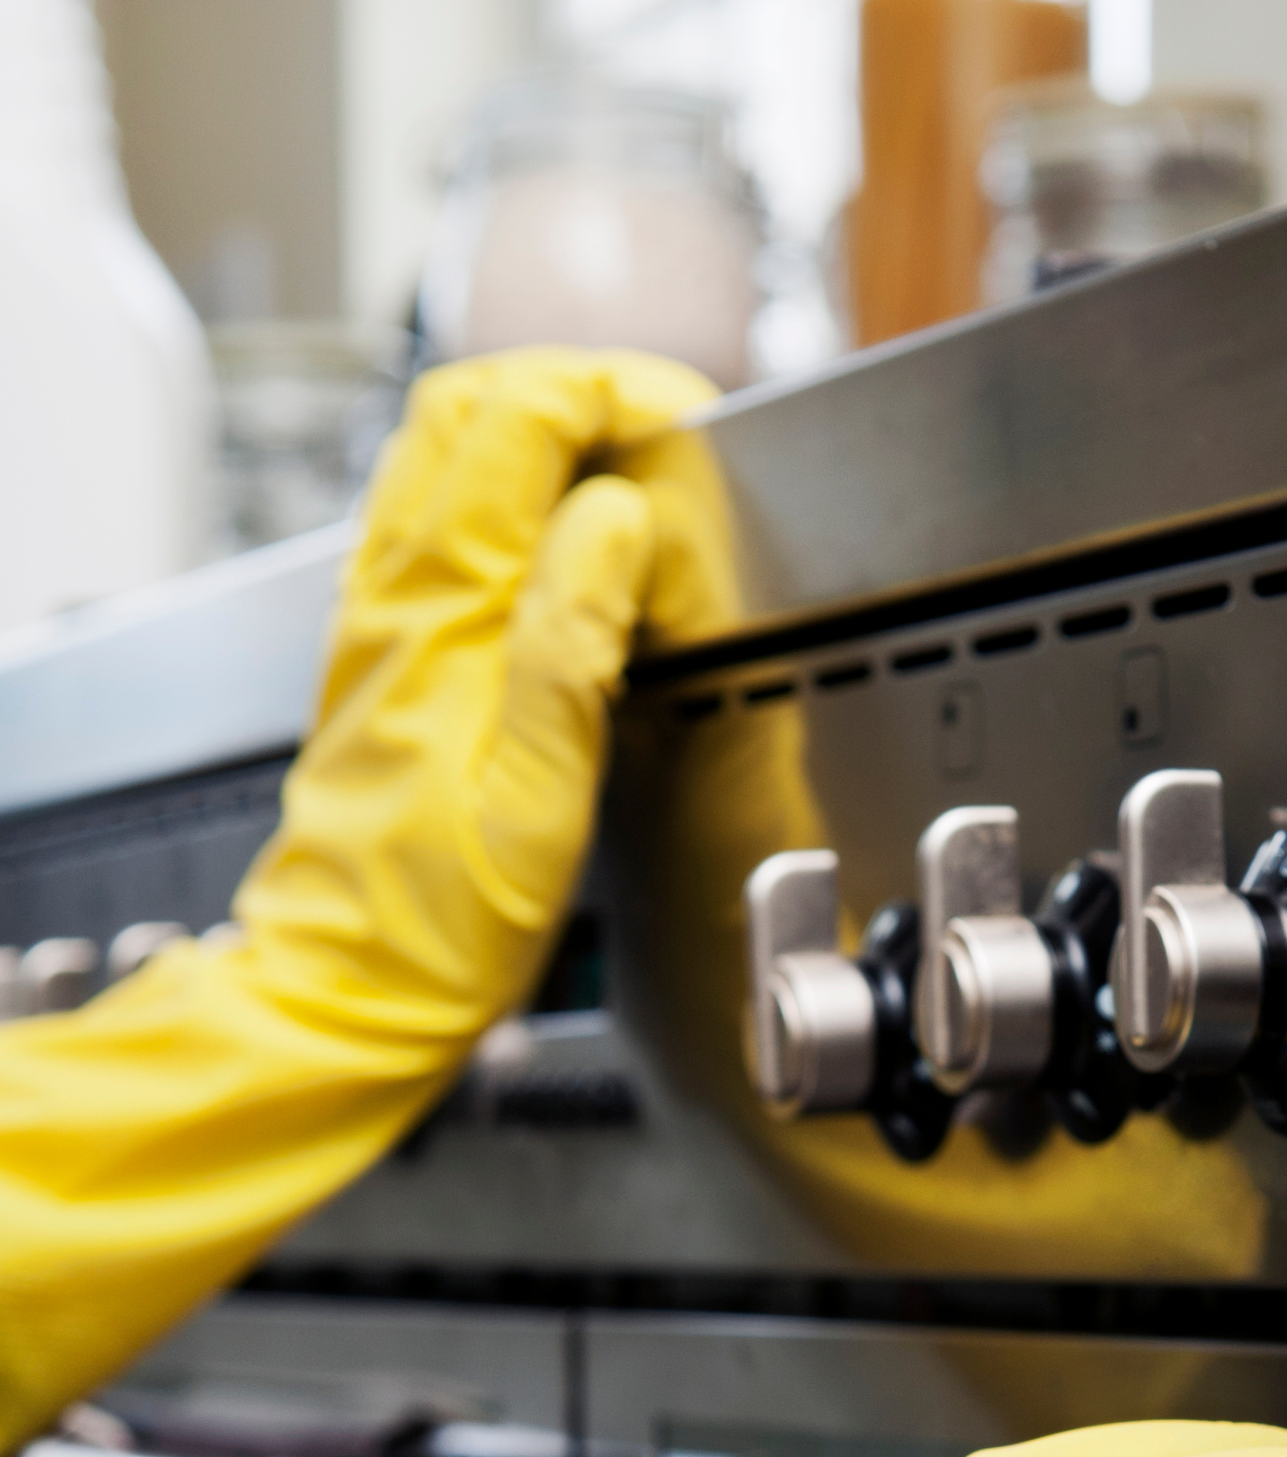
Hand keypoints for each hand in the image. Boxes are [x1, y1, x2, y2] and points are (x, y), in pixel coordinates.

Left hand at [0, 348, 714, 1449]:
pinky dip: (511, 490)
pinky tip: (566, 541)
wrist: (350, 988)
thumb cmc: (438, 922)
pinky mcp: (390, 653)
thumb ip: (572, 641)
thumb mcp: (537, 794)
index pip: (511, 419)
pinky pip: (441, 519)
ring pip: (445, 452)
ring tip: (630, 471)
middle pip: (467, 406)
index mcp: (438, 616)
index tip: (684, 424)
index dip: (608, 392)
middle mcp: (396, 598)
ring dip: (542, 430)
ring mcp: (384, 619)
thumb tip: (618, 518)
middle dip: (576, 388)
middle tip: (667, 430)